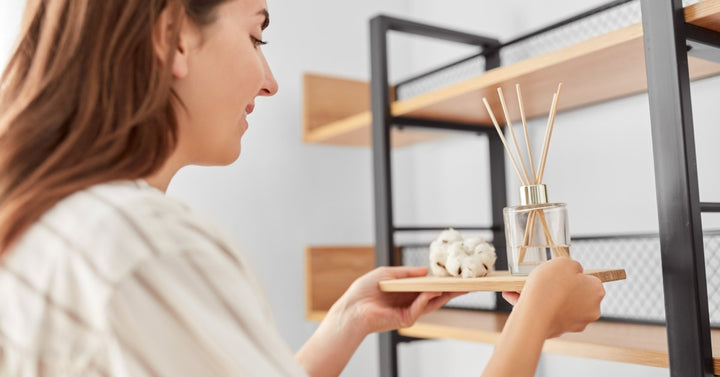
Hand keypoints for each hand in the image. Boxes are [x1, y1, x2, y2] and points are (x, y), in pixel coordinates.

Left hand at [331, 266, 464, 335]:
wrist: (351, 308)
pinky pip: (420, 307)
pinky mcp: (406, 319)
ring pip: (433, 303)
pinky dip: (428, 298)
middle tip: (468, 283)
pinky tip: (434, 289)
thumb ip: (407, 272)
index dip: (442, 282)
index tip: (456, 275)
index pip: (429, 287)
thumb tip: (426, 270)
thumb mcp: (387, 274)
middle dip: (452, 290)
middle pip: (436, 296)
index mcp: (407, 292)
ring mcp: (409, 312)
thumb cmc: (364, 291)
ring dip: (446, 294)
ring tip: (460, 286)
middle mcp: (410, 302)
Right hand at [510, 257, 604, 337]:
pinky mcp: (560, 331)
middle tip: (542, 280)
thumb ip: (573, 265)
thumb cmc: (550, 287)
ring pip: (560, 305)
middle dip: (559, 287)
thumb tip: (575, 271)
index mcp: (596, 291)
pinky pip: (549, 315)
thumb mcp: (563, 262)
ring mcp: (576, 322)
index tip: (560, 274)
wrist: (534, 316)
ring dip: (545, 297)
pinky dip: (537, 308)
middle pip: (574, 293)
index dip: (572, 274)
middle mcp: (591, 309)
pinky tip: (521, 300)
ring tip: (524, 289)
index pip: (589, 279)